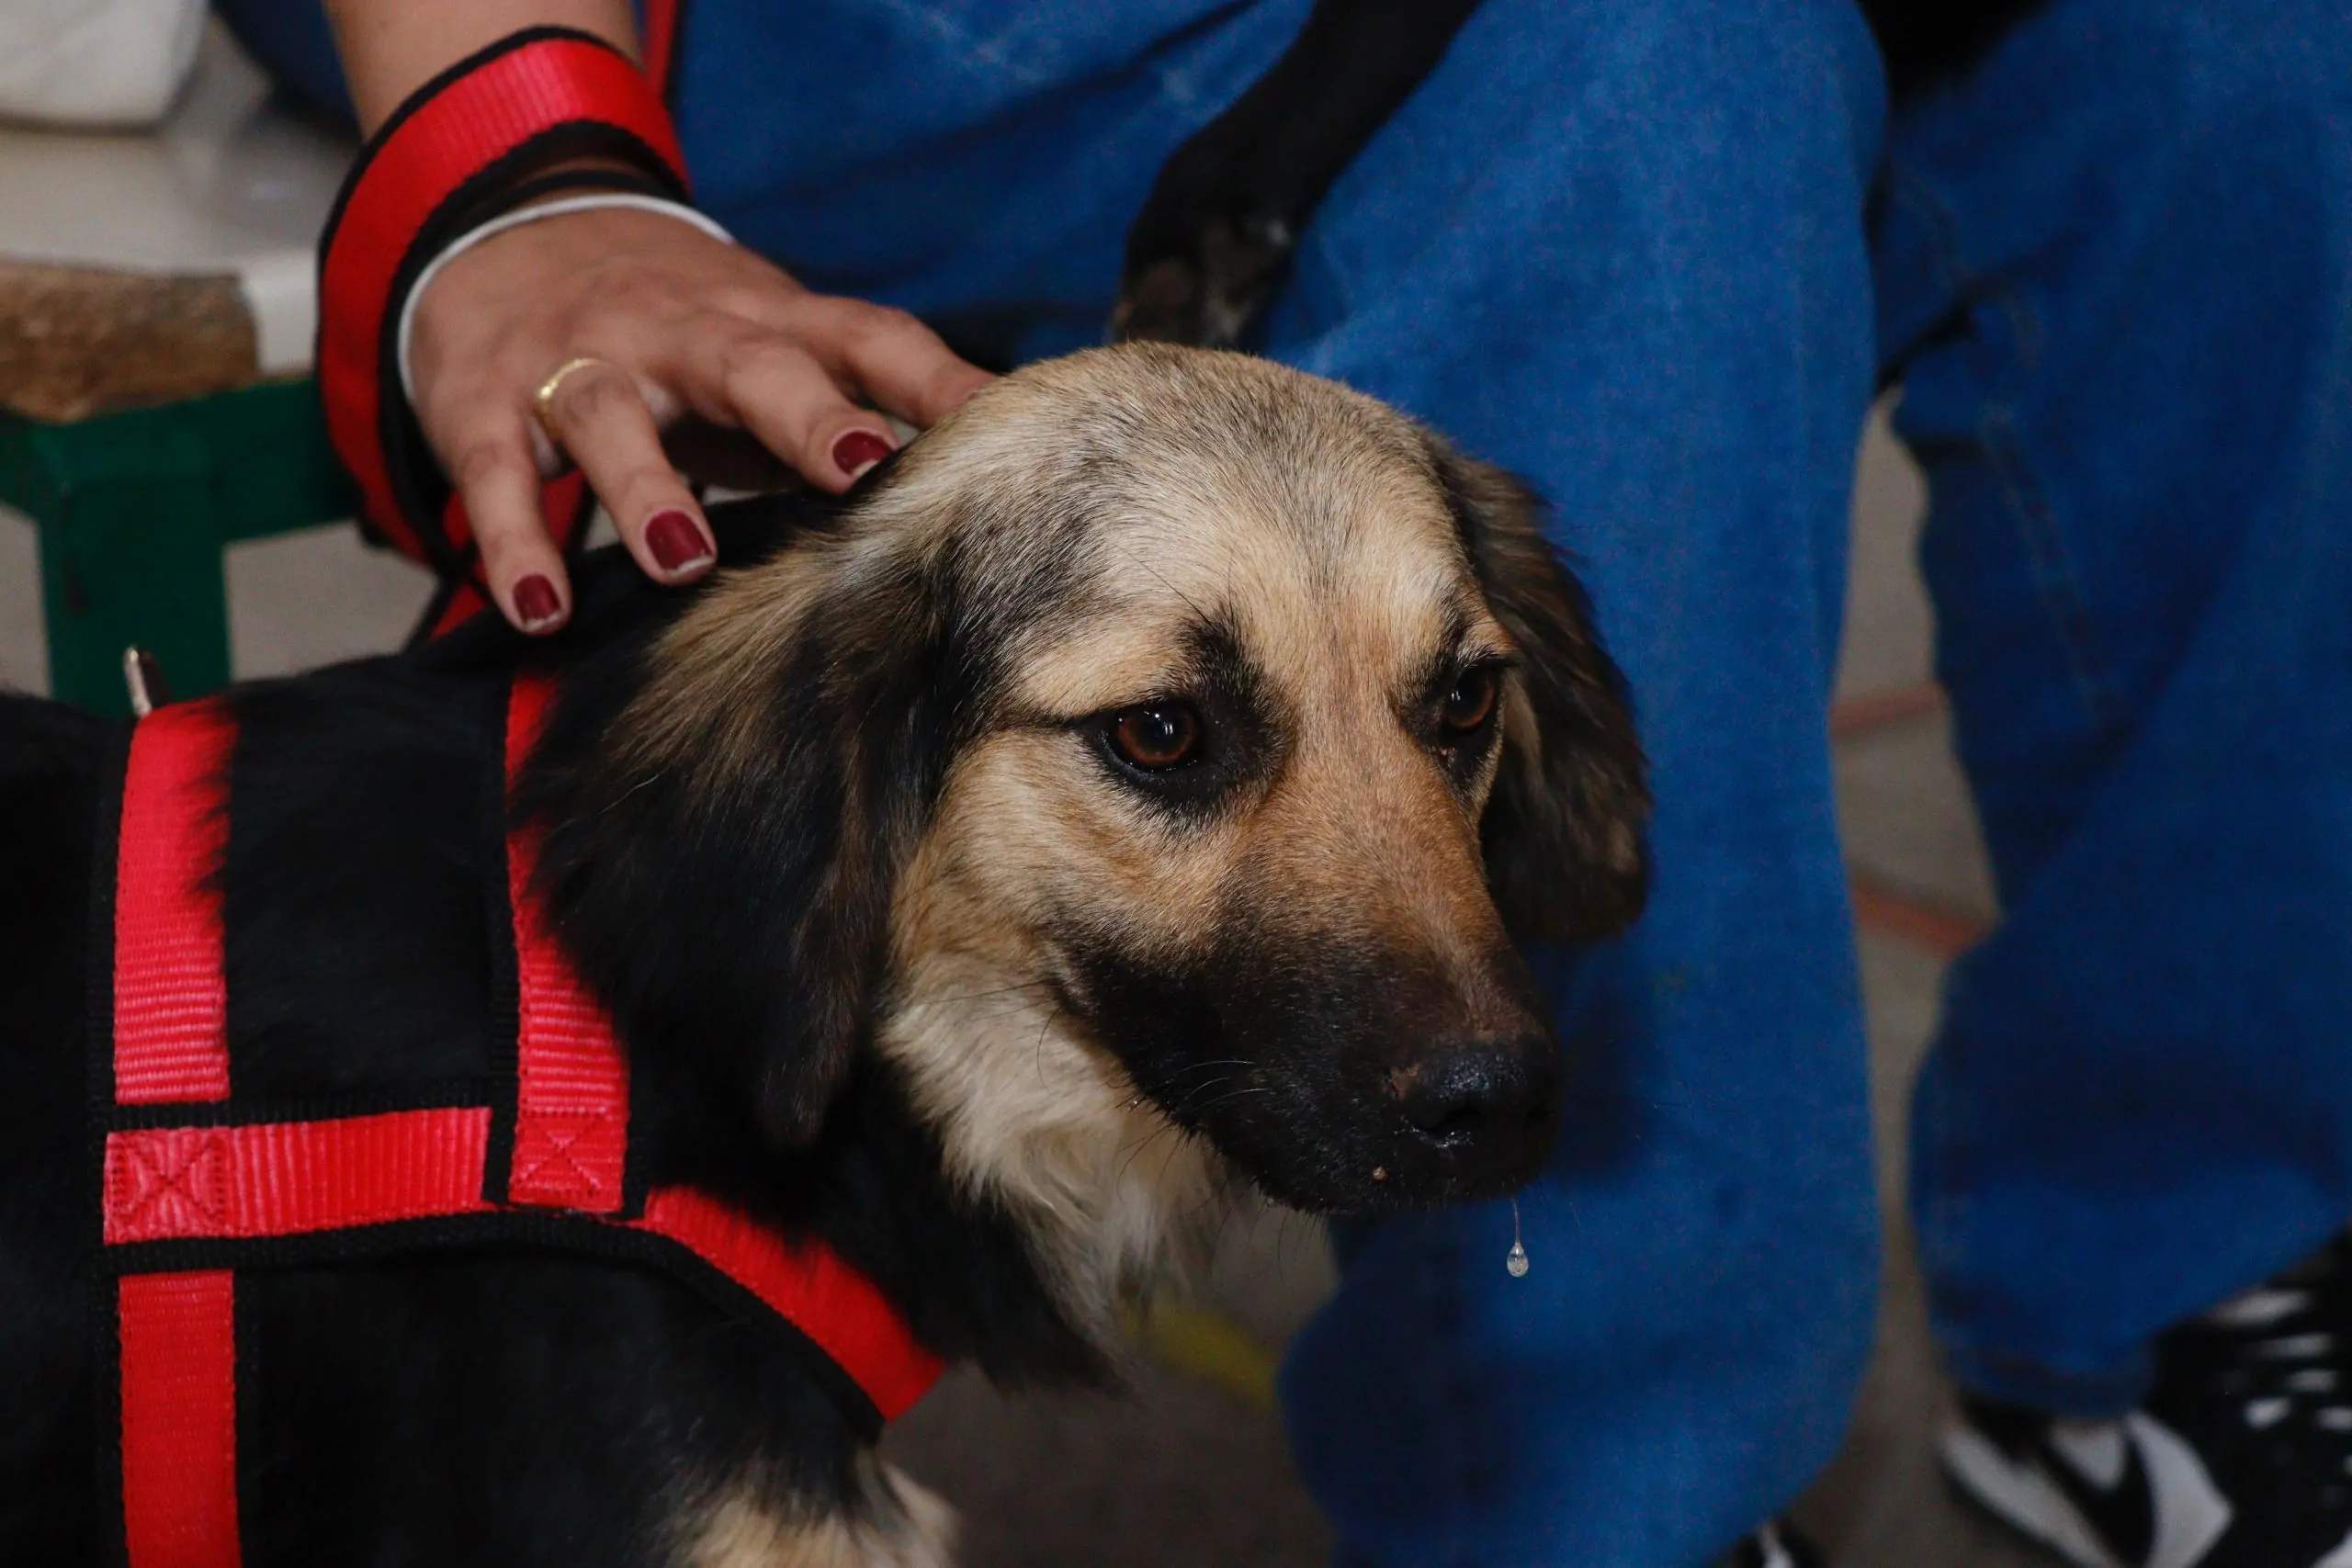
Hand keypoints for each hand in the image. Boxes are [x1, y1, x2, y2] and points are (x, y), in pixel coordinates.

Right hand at [406, 203, 993, 630]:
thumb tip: (965, 501)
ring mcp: (578, 359)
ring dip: (647, 488)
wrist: (508, 231)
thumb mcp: (768, 352)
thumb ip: (845, 413)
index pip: (868, 339)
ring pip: (609, 411)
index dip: (936, 380)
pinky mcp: (482, 399)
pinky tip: (541, 608)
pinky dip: (512, 539)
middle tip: (860, 469)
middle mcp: (680, 333)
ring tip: (684, 563)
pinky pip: (495, 468)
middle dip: (808, 414)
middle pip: (750, 363)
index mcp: (767, 323)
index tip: (1004, 425)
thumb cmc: (679, 332)